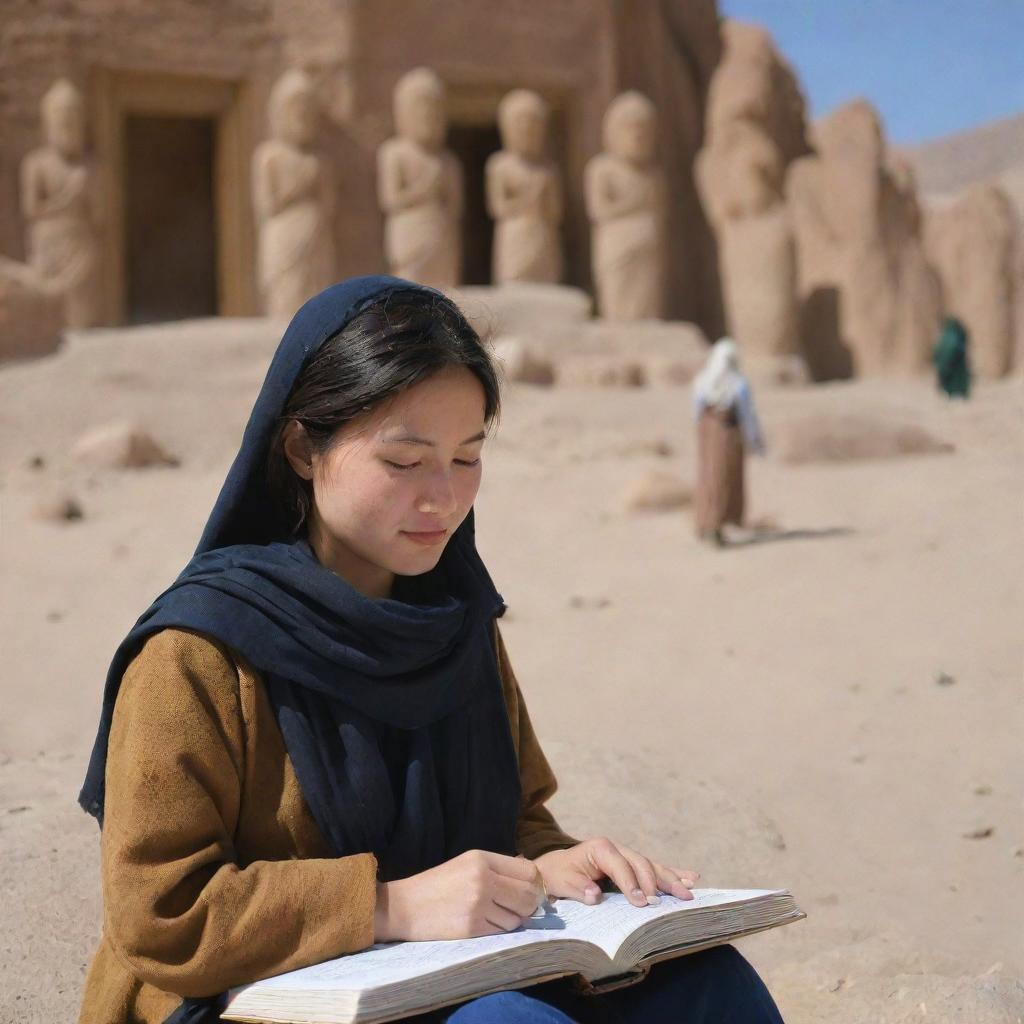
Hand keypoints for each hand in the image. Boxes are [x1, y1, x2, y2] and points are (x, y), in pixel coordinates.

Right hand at [374, 849, 544, 941]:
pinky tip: (485, 923)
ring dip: (513, 920)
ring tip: (496, 915)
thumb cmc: (438, 884)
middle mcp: (483, 879)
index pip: (529, 872)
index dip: (534, 884)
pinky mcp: (472, 927)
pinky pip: (501, 931)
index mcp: (482, 859)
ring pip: (517, 918)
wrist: (405, 906)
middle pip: (529, 896)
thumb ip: (498, 869)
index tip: (529, 891)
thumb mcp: (467, 863)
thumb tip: (532, 880)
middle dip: (529, 905)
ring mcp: (478, 904)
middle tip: (519, 908)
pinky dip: (499, 930)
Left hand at [534, 838, 699, 907]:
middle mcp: (617, 848)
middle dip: (658, 882)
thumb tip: (596, 895)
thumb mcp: (563, 881)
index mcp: (600, 848)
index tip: (642, 902)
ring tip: (690, 890)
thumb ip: (580, 888)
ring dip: (672, 879)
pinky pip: (655, 869)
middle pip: (642, 863)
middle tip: (675, 899)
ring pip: (652, 866)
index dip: (632, 883)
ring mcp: (626, 855)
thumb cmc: (558, 876)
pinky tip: (692, 877)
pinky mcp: (631, 865)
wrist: (554, 870)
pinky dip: (672, 873)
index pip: (621, 865)